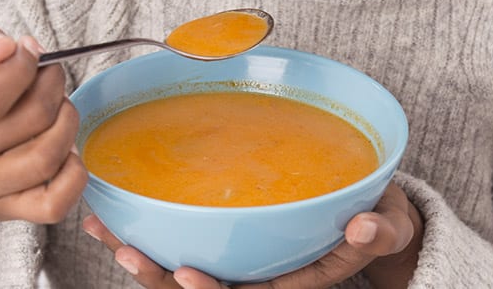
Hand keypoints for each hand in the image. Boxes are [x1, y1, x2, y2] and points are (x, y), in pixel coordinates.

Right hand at [0, 26, 87, 222]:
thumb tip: (6, 46)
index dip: (25, 68)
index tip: (31, 53)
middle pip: (29, 122)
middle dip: (54, 88)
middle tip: (53, 76)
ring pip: (45, 158)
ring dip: (67, 123)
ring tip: (60, 108)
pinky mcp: (2, 213)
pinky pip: (54, 204)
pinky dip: (74, 173)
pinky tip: (65, 149)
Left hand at [82, 183, 423, 288]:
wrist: (373, 214)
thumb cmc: (377, 221)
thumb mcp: (388, 227)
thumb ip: (379, 232)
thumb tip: (367, 226)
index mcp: (288, 284)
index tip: (184, 274)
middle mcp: (256, 277)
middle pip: (198, 288)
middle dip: (157, 277)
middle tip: (127, 251)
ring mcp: (237, 260)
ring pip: (179, 268)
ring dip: (140, 254)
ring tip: (105, 230)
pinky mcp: (225, 240)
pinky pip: (182, 241)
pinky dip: (147, 229)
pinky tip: (117, 212)